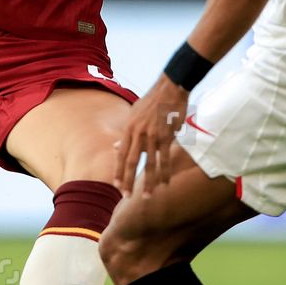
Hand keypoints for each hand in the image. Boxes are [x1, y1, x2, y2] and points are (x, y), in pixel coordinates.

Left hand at [114, 76, 189, 195]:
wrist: (170, 88)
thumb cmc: (152, 101)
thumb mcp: (134, 114)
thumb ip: (126, 134)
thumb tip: (116, 148)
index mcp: (129, 129)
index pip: (121, 155)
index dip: (118, 171)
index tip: (116, 185)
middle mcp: (138, 134)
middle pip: (131, 162)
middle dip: (128, 181)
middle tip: (127, 196)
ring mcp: (152, 136)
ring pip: (149, 164)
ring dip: (148, 182)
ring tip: (147, 195)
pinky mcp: (167, 136)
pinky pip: (165, 158)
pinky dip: (165, 172)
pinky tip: (165, 183)